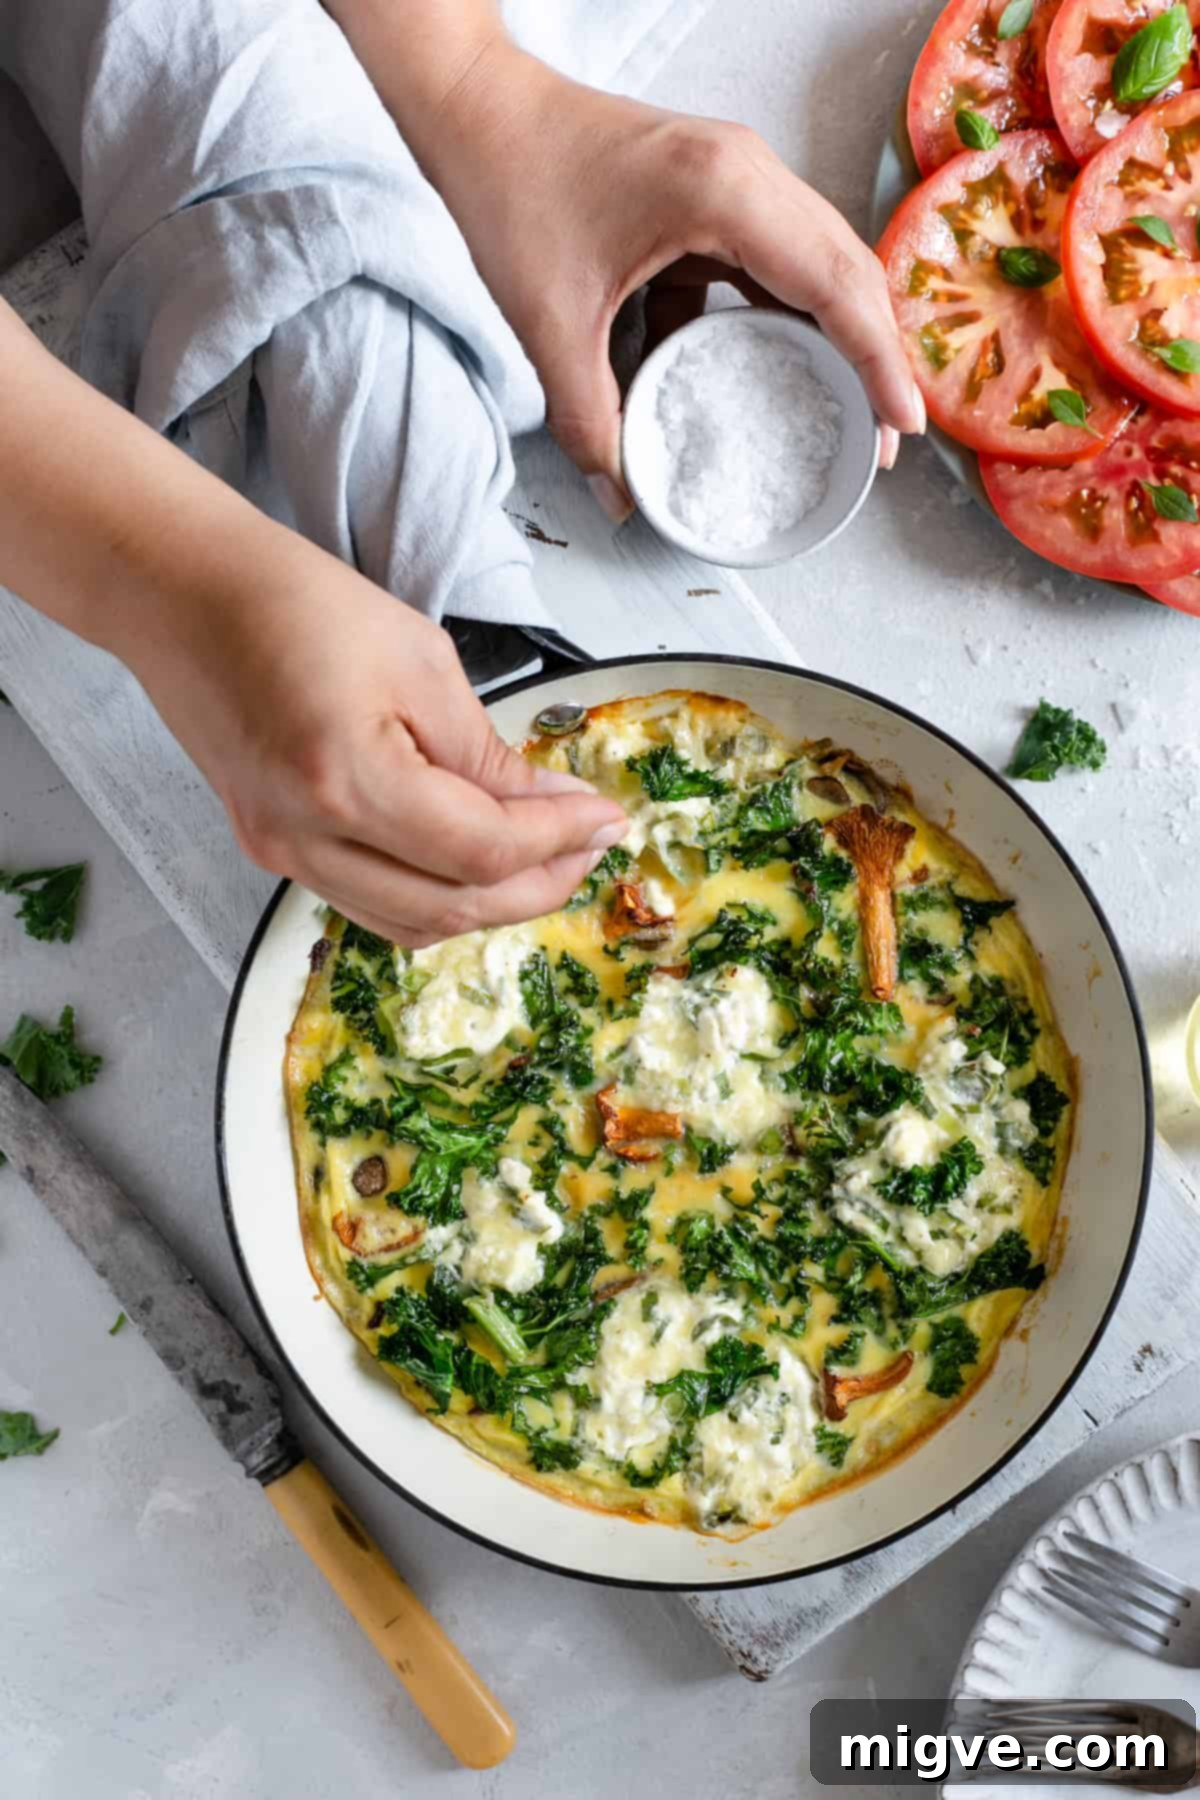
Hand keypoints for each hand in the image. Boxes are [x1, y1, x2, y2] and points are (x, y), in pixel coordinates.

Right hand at [121, 552, 627, 947]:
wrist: (181, 594)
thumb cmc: (293, 602)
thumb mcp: (419, 660)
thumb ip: (486, 753)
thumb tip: (551, 809)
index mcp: (345, 781)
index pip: (482, 850)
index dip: (559, 842)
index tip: (607, 818)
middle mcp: (304, 839)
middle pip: (452, 905)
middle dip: (539, 883)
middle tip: (591, 845)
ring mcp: (281, 853)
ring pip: (413, 922)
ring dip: (491, 902)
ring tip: (547, 857)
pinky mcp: (272, 849)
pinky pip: (372, 905)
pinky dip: (436, 896)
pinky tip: (475, 862)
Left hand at [414, 48, 924, 507]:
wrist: (476, 110)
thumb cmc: (510, 188)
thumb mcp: (547, 323)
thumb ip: (586, 419)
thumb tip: (621, 498)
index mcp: (725, 192)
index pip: (836, 285)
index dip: (880, 361)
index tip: (901, 425)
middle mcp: (750, 172)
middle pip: (849, 271)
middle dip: (875, 357)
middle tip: (884, 441)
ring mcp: (738, 175)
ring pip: (820, 264)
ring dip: (839, 337)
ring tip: (850, 413)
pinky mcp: (715, 189)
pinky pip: (775, 260)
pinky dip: (786, 317)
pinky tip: (780, 372)